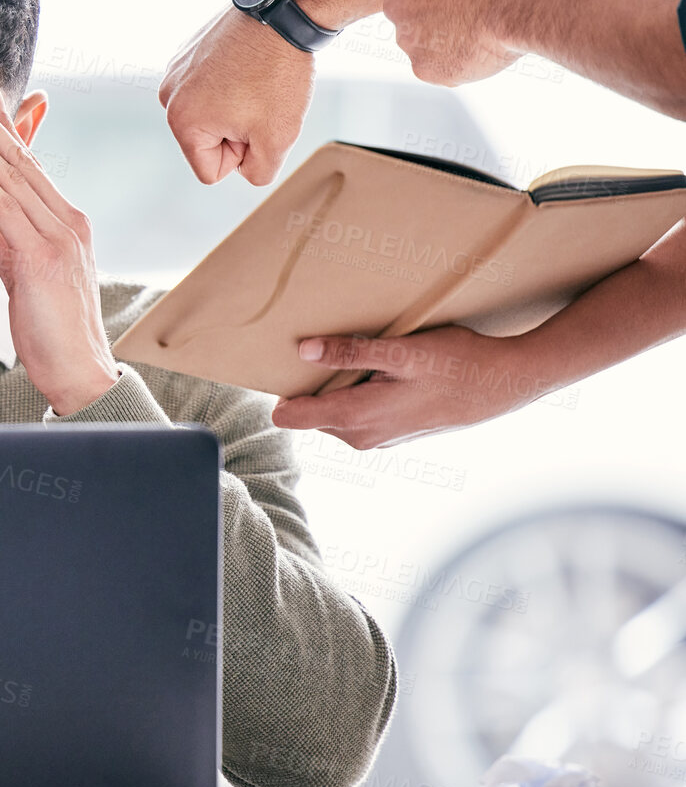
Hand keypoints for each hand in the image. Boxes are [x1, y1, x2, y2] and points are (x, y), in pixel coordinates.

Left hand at [0, 83, 117, 415]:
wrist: (77, 369)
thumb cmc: (50, 328)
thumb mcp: (25, 275)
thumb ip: (9, 243)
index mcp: (66, 222)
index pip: (31, 167)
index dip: (8, 131)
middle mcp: (69, 220)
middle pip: (23, 161)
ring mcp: (60, 236)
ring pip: (15, 177)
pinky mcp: (44, 258)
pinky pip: (9, 210)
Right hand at [158, 6, 315, 185]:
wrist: (282, 12)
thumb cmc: (278, 74)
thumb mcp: (278, 141)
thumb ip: (258, 173)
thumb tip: (244, 168)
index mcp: (181, 122)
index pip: (211, 171)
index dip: (242, 155)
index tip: (256, 122)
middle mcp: (168, 95)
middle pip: (206, 142)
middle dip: (236, 130)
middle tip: (259, 99)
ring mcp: (175, 70)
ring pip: (209, 113)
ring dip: (234, 106)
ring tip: (254, 80)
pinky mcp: (188, 51)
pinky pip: (211, 86)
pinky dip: (230, 81)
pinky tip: (247, 63)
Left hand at [269, 325, 549, 448]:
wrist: (504, 385)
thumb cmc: (457, 363)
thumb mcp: (402, 351)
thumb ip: (350, 353)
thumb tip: (303, 350)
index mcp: (355, 417)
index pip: (290, 416)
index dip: (283, 388)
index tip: (283, 363)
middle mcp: (359, 436)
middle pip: (309, 411)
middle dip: (312, 383)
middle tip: (331, 347)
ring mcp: (375, 439)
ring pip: (333, 412)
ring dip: (337, 387)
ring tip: (363, 356)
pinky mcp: (389, 434)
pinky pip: (355, 414)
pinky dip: (357, 393)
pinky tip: (381, 371)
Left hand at [274, 0, 529, 85]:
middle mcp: (395, 6)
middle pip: (408, 15)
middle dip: (435, 13)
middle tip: (471, 1)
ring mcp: (407, 41)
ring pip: (428, 42)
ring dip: (454, 35)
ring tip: (485, 19)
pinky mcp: (426, 70)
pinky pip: (444, 66)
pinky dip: (464, 59)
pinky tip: (485, 43)